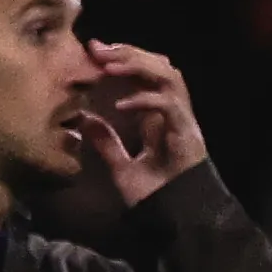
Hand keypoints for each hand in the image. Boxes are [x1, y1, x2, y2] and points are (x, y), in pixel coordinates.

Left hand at [66, 41, 207, 193]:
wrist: (176, 223)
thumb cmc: (155, 198)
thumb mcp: (122, 167)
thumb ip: (107, 143)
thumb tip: (84, 120)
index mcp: (159, 118)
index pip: (145, 75)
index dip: (122, 59)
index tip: (92, 51)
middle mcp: (174, 114)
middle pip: (160, 67)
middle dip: (129, 53)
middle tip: (97, 48)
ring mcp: (183, 122)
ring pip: (171, 77)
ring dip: (140, 66)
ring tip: (108, 66)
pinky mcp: (188, 135)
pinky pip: (170, 106)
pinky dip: (146, 99)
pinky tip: (120, 105)